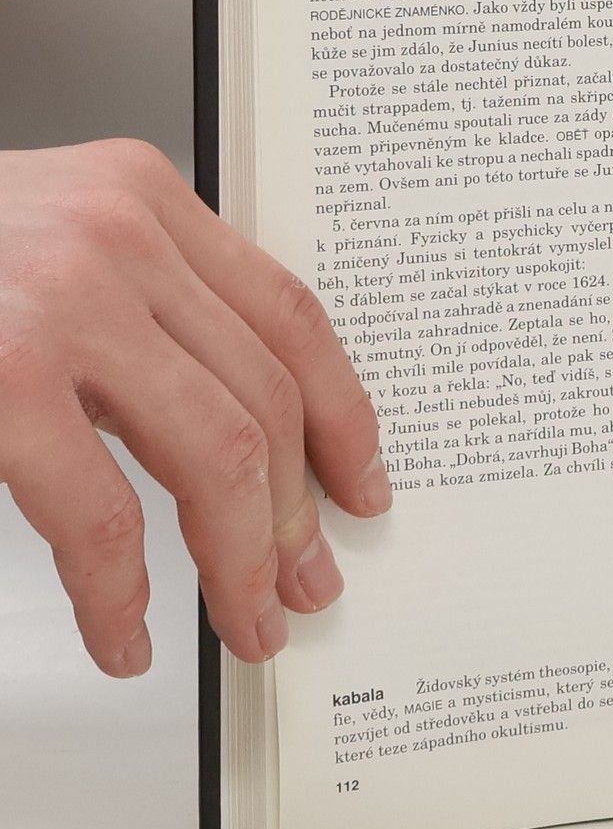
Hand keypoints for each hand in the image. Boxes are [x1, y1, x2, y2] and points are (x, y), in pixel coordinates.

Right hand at [0, 140, 388, 675]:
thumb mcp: (45, 244)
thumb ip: (138, 311)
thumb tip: (242, 439)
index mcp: (140, 197)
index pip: (292, 316)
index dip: (343, 416)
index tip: (361, 484)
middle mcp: (116, 234)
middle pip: (266, 396)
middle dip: (297, 513)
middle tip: (304, 584)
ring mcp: (59, 300)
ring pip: (217, 455)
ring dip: (240, 560)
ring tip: (245, 620)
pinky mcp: (1, 372)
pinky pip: (101, 514)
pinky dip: (123, 594)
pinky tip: (129, 631)